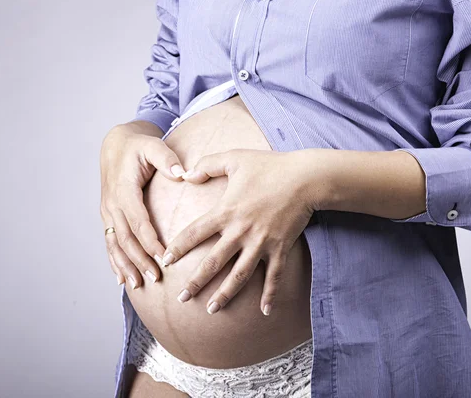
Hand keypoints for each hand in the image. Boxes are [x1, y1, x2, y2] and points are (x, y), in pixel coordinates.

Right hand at [100, 121, 185, 288]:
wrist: (115, 145)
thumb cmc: (138, 147)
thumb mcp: (153, 146)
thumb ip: (167, 159)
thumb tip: (182, 173)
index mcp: (124, 191)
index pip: (139, 222)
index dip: (150, 241)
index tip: (164, 257)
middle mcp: (112, 205)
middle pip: (127, 239)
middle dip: (140, 260)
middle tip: (156, 278)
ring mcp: (108, 213)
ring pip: (116, 245)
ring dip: (125, 266)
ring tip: (137, 285)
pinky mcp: (109, 217)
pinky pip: (110, 243)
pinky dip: (115, 262)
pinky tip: (121, 279)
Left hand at [161, 148, 317, 315]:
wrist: (306, 178)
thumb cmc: (270, 165)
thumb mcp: (234, 158)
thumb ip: (207, 165)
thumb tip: (185, 174)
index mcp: (226, 211)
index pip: (194, 233)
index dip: (178, 247)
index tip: (164, 260)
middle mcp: (240, 232)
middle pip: (213, 262)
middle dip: (196, 282)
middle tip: (181, 298)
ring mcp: (261, 243)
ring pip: (239, 275)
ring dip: (225, 294)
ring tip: (211, 310)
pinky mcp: (280, 248)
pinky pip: (274, 276)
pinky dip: (270, 294)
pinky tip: (265, 311)